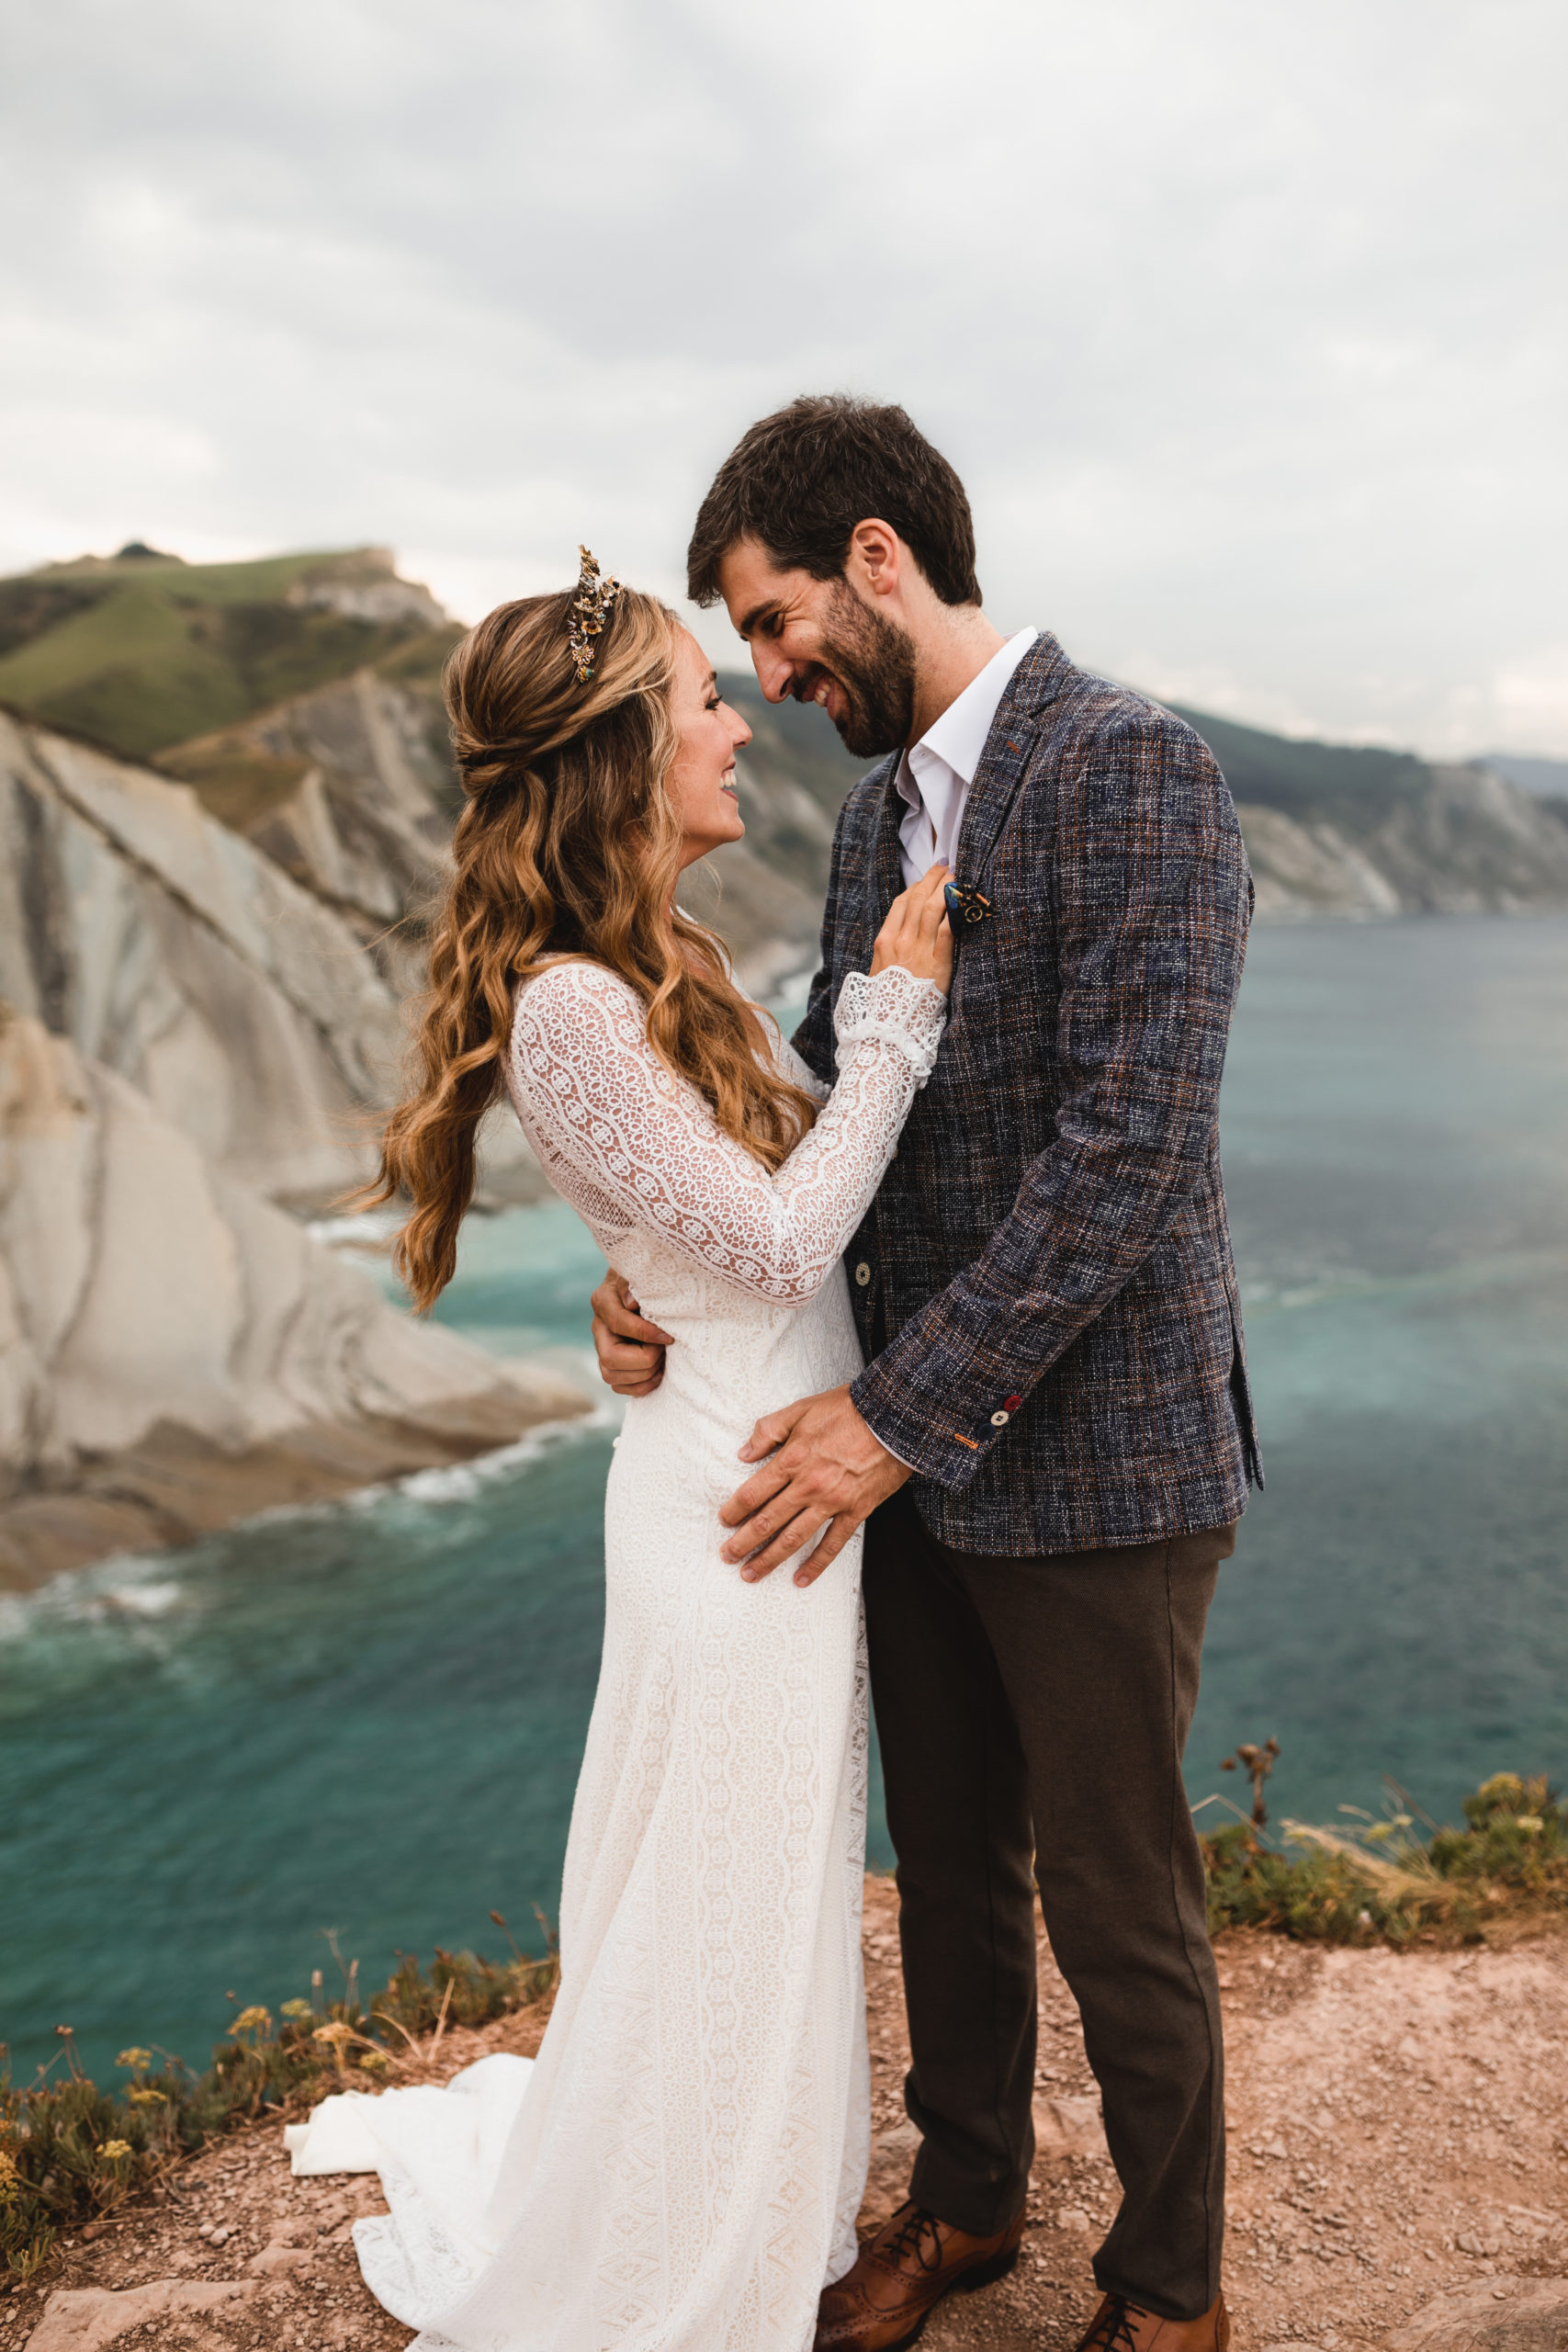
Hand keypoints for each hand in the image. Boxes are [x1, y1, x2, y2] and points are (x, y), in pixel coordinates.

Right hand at [590, 1269, 672, 1397]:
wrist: (644, 1287)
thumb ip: (633, 1284)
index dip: (645, 1333)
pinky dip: (641, 1386)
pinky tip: (658, 1373)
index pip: (619, 1323)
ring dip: (644, 1374)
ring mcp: (603, 1347)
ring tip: (663, 1360)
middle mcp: (598, 1327)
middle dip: (644, 1359)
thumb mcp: (641, 1274)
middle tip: (664, 1349)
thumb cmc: (646, 1279)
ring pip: (611, 1375)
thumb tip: (631, 1302)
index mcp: (603, 1301)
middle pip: (610, 1358)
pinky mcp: (612, 1363)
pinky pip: (618, 1386)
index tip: (668, 1337)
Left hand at [719, 1384, 910, 1586]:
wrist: (895, 1418)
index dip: (734, 1510)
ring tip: (750, 1574)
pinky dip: (815, 1565)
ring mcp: (833, 1502)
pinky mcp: (856, 1511)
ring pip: (794, 1538)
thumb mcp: (801, 1409)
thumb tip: (744, 1453)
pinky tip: (800, 1579)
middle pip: (767, 1521)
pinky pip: (833, 1544)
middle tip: (727, 1557)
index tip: (723, 1522)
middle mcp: (808, 1485)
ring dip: (769, 1559)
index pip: (753, 1493)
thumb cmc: (848, 1410)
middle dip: (743, 1542)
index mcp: (792, 1459)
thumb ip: (769, 1430)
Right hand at [869, 863, 952, 995]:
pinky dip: (955, 912)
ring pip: (933, 908)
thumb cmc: (885, 1001)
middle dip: (933, 878)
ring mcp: (918, 950)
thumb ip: (889, 951)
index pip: (901, 903)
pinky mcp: (937, 962)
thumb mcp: (879, 971)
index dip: (916, 886)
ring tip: (957, 877)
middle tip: (945, 866)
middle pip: (918, 899)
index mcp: (885, 940)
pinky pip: (947, 930)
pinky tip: (963, 902)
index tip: (926, 878)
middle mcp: (901, 940)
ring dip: (946, 888)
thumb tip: (901, 936)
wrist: (888, 1024)